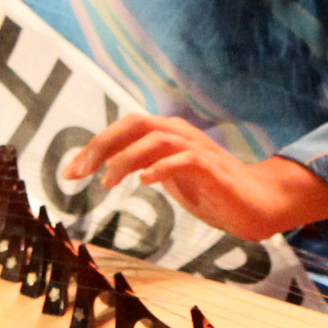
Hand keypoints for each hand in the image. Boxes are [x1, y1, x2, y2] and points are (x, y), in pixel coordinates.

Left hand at [63, 113, 327, 242]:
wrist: (256, 204)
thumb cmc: (213, 191)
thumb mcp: (170, 177)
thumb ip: (147, 165)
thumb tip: (112, 166)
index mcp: (168, 135)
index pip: (126, 128)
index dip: (96, 145)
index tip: (71, 171)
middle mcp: (181, 135)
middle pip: (135, 124)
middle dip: (101, 146)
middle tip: (78, 173)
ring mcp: (198, 150)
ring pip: (155, 139)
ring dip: (126, 159)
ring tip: (107, 182)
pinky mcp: (213, 169)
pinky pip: (184, 160)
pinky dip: (162, 167)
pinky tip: (145, 182)